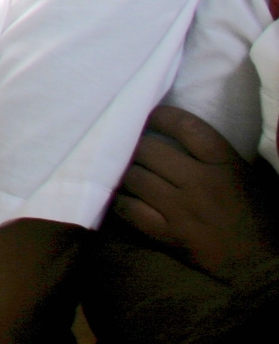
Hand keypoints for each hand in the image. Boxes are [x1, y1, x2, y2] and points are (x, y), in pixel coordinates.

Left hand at [112, 106, 278, 280]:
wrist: (262, 266)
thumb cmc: (259, 217)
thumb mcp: (249, 176)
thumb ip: (220, 153)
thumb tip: (185, 131)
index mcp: (225, 165)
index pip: (186, 127)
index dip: (161, 116)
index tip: (150, 115)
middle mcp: (199, 183)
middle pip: (149, 149)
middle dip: (135, 143)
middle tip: (129, 143)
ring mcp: (181, 210)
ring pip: (135, 177)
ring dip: (125, 169)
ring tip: (123, 166)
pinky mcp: (169, 235)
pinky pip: (130, 211)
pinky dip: (120, 200)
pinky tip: (120, 195)